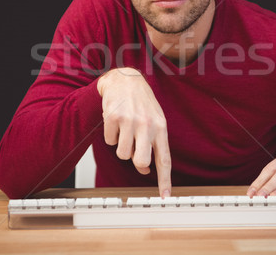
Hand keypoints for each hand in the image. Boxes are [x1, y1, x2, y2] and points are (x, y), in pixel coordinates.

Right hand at [97, 67, 171, 196]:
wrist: (124, 78)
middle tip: (132, 148)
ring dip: (121, 145)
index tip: (165, 196)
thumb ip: (151, 145)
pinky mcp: (113, 117)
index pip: (164, 159)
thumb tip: (144, 169)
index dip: (165, 179)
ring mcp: (130, 120)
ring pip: (122, 154)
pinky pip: (110, 141)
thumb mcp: (152, 122)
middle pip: (140, 160)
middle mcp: (147, 124)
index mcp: (160, 127)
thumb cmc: (140, 102)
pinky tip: (116, 121)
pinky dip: (111, 135)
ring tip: (124, 129)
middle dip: (135, 161)